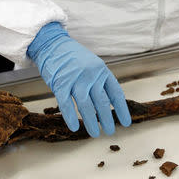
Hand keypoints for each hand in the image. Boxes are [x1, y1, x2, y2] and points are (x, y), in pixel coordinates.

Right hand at [27, 22, 131, 136]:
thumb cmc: (73, 57)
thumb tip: (109, 104)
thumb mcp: (93, 65)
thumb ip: (100, 81)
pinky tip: (75, 128)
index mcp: (102, 70)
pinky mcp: (60, 83)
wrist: (52, 44)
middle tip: (110, 131)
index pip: (115, 93)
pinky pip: (66, 104)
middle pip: (102, 102)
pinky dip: (70, 117)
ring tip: (95, 134)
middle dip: (107, 119)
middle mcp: (91, 75)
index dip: (122, 109)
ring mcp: (75, 79)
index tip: (126, 123)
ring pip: (86, 105)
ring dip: (91, 122)